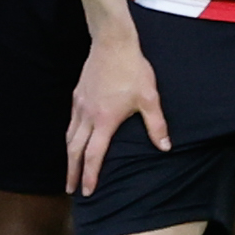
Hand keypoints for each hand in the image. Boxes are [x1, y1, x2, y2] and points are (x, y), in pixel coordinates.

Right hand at [64, 34, 169, 196]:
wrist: (112, 43)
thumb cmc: (133, 70)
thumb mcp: (150, 98)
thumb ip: (157, 125)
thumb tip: (165, 147)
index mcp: (104, 120)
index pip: (93, 155)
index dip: (90, 175)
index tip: (86, 191)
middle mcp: (87, 116)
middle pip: (74, 151)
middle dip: (72, 172)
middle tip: (71, 189)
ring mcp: (79, 105)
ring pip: (69, 136)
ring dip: (69, 155)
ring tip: (70, 169)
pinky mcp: (77, 95)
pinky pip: (71, 122)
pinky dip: (70, 136)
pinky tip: (74, 139)